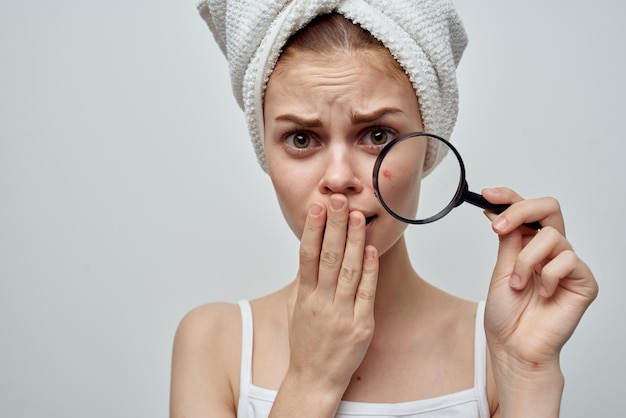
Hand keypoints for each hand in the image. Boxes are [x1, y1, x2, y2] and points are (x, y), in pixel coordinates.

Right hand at [287, 194, 378, 396]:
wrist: (314, 379)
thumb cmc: (307, 344)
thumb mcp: (300, 309)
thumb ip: (308, 282)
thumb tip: (312, 254)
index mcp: (305, 297)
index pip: (307, 256)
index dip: (312, 230)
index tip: (316, 208)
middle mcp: (322, 303)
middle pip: (327, 257)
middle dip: (334, 226)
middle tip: (338, 201)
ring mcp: (342, 314)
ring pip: (347, 270)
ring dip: (353, 241)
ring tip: (357, 216)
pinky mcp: (361, 326)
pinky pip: (365, 293)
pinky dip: (369, 270)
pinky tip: (370, 250)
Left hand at [483, 187, 597, 365]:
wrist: (514, 347)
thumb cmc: (506, 315)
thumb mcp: (500, 269)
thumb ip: (507, 240)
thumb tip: (499, 210)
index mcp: (528, 245)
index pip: (526, 210)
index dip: (509, 197)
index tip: (487, 194)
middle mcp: (550, 251)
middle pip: (548, 208)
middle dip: (520, 211)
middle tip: (498, 227)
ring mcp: (567, 265)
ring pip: (550, 236)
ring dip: (525, 260)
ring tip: (518, 285)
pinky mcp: (583, 281)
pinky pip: (567, 260)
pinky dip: (547, 276)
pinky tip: (542, 294)